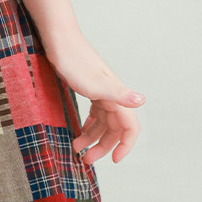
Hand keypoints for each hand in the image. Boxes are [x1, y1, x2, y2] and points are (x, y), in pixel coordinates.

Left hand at [43, 31, 145, 163]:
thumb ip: (119, 94)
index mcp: (117, 96)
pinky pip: (95, 113)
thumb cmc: (74, 60)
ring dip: (92, 138)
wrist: (59, 40)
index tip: (114, 160)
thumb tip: (142, 100)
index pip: (130, 127)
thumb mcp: (95, 83)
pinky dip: (89, 126)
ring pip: (103, 122)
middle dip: (103, 147)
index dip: (126, 145)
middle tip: (85, 160)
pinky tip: (80, 133)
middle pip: (115, 129)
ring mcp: (101, 92)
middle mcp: (113, 95)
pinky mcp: (90, 88)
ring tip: (76, 149)